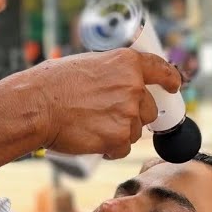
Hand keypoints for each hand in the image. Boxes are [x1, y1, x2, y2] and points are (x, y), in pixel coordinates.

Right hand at [16, 48, 181, 160]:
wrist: (37, 105)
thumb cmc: (52, 84)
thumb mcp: (88, 65)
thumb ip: (112, 74)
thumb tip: (120, 85)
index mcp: (127, 63)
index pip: (160, 69)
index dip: (170, 79)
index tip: (174, 85)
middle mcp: (134, 86)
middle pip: (148, 109)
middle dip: (133, 116)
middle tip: (106, 116)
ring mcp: (129, 113)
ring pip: (135, 131)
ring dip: (118, 133)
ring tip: (90, 124)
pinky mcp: (120, 137)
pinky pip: (123, 148)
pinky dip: (110, 148)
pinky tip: (90, 137)